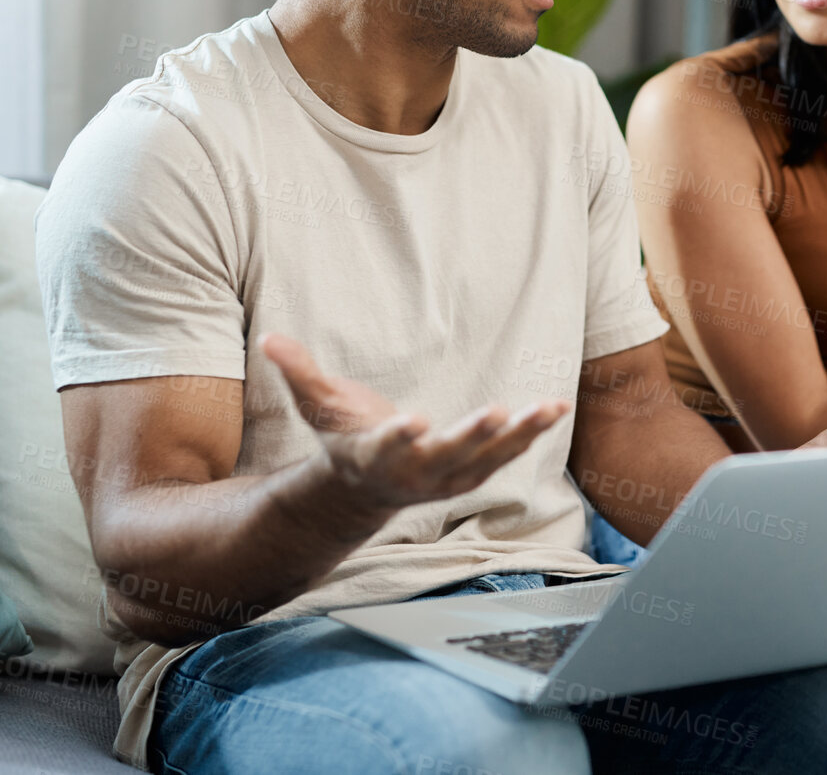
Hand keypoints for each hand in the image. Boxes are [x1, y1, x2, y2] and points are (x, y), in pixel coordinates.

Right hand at [260, 333, 569, 509]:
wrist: (363, 489)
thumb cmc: (343, 437)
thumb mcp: (317, 406)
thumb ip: (298, 372)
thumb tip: (269, 337)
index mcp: (374, 457)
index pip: (386, 449)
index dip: (398, 437)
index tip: (413, 421)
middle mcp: (414, 473)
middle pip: (446, 455)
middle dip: (471, 435)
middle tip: (495, 413)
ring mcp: (447, 477)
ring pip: (487, 457)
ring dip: (518, 434)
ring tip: (548, 408)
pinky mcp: (472, 472)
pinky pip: (507, 453)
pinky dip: (531, 432)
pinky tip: (557, 407)